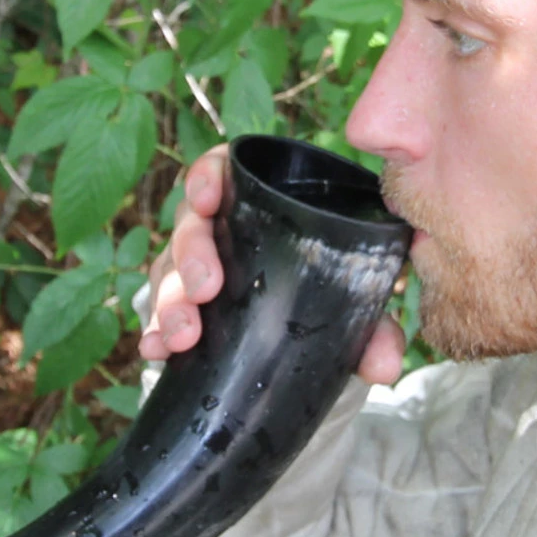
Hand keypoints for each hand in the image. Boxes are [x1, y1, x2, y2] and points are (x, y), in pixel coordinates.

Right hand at [138, 145, 405, 385]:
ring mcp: (195, 268)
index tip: (208, 200)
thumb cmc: (333, 293)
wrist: (312, 336)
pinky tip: (153, 349)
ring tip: (183, 336)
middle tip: (206, 290)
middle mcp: (221, 229)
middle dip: (190, 255)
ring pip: (168, 269)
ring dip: (170, 300)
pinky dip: (154, 330)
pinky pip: (159, 311)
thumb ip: (374, 326)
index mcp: (261, 205)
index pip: (223, 171)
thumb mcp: (357, 302)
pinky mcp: (183, 306)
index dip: (207, 177)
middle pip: (190, 225)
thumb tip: (384, 365)